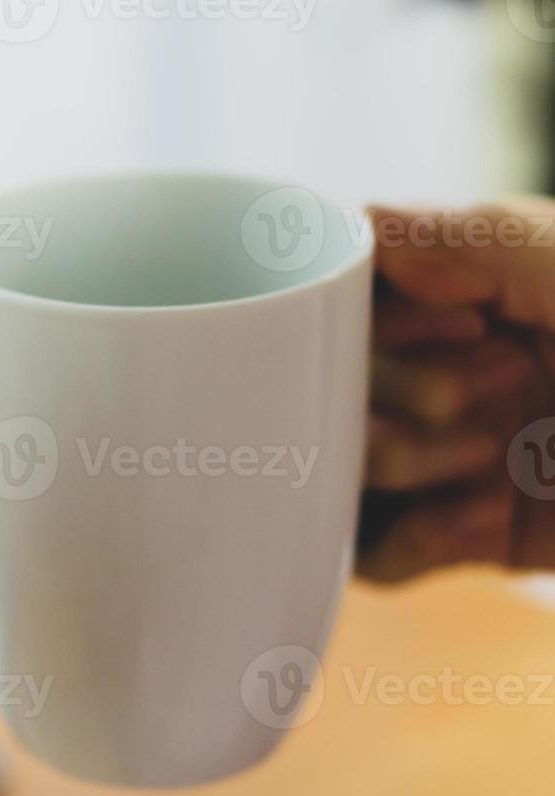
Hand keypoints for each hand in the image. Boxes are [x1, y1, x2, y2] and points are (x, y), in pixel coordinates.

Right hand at [360, 198, 554, 581]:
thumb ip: (458, 236)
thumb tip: (344, 224)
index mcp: (472, 294)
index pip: (348, 300)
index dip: (370, 317)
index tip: (454, 318)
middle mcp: (450, 370)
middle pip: (329, 387)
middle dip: (395, 394)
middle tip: (487, 392)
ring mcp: (452, 456)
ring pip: (335, 472)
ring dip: (395, 467)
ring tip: (485, 461)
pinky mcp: (469, 537)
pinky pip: (374, 552)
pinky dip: (407, 542)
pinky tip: (481, 519)